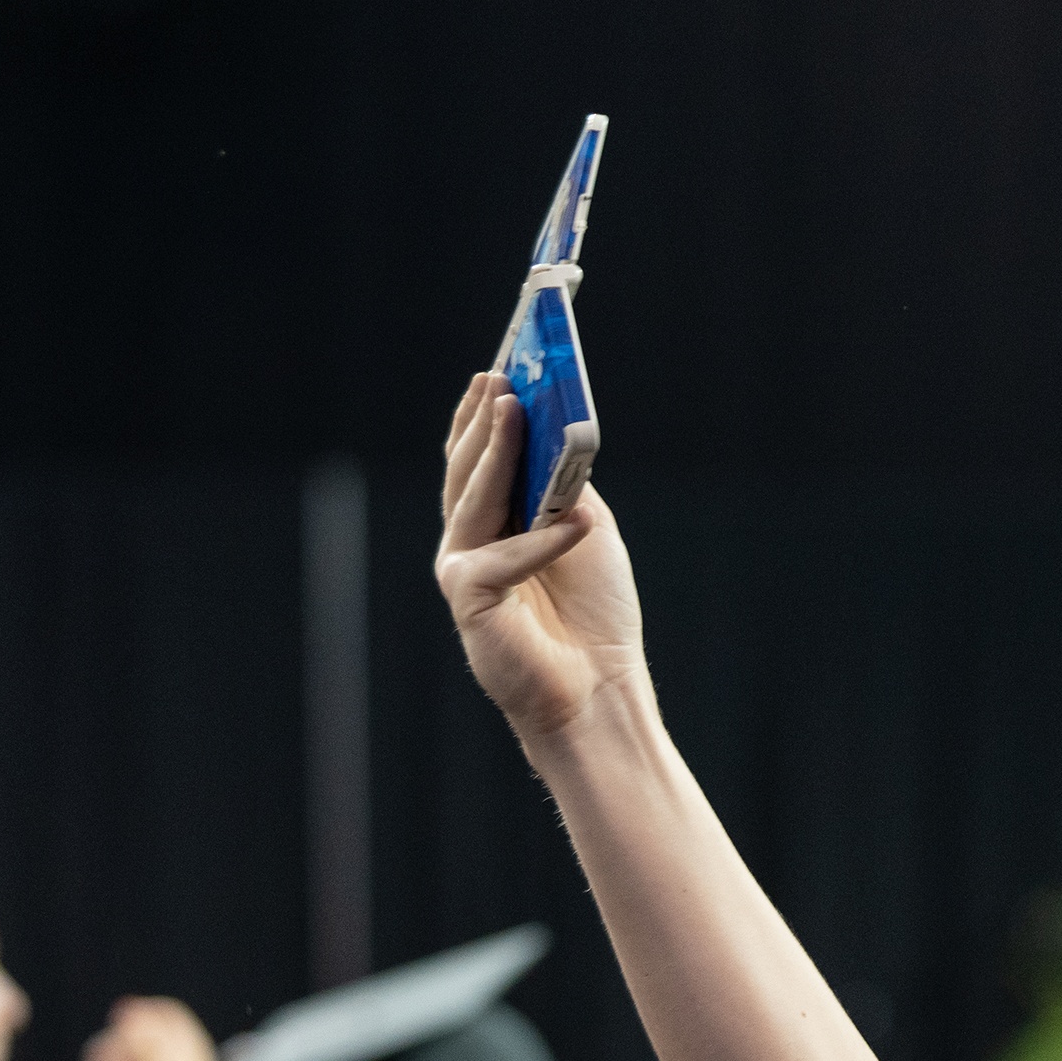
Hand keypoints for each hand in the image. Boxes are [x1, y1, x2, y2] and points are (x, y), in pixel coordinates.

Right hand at [436, 373, 648, 749]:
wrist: (597, 688)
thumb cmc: (593, 614)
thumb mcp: (585, 529)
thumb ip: (563, 485)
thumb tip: (554, 432)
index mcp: (494, 525)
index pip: (479, 460)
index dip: (483, 416)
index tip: (497, 372)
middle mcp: (469, 543)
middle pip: (468, 471)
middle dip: (484, 422)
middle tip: (500, 380)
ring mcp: (464, 570)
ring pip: (472, 499)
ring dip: (495, 454)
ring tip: (515, 411)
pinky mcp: (471, 600)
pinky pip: (503, 557)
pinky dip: (543, 540)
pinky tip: (574, 522)